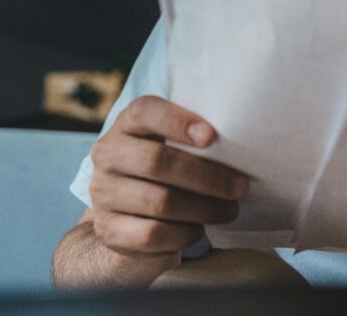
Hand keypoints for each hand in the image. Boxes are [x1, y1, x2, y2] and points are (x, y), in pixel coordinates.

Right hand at [88, 96, 248, 257]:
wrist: (128, 219)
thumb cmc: (167, 172)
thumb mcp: (175, 147)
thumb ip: (196, 138)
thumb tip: (243, 142)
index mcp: (127, 125)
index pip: (145, 112)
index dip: (178, 121)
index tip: (211, 136)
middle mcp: (107, 155)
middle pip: (157, 161)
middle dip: (207, 176)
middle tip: (240, 187)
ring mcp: (103, 194)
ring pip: (160, 201)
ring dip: (204, 208)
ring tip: (229, 210)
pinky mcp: (108, 230)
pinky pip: (153, 234)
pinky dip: (184, 233)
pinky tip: (198, 229)